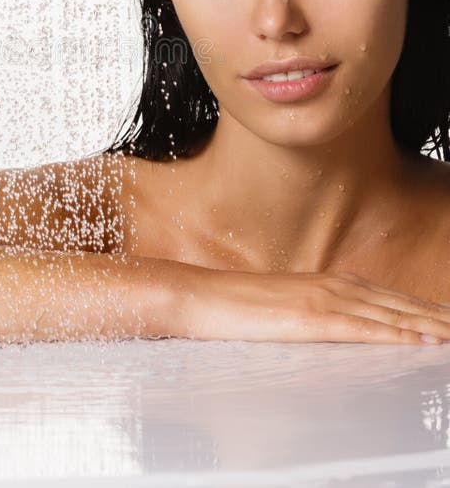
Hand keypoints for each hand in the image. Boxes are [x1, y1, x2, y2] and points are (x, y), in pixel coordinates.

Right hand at [178, 267, 449, 343]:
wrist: (200, 296)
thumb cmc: (234, 306)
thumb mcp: (282, 308)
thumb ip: (313, 315)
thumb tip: (333, 330)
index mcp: (325, 284)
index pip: (387, 297)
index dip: (422, 308)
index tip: (447, 318)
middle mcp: (331, 286)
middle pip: (397, 303)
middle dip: (436, 316)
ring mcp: (321, 300)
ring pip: (389, 314)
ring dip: (428, 324)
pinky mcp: (309, 318)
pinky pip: (362, 329)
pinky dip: (396, 333)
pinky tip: (419, 341)